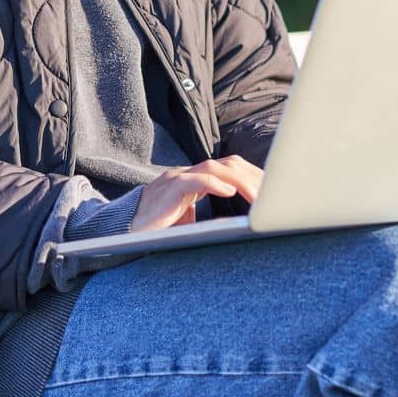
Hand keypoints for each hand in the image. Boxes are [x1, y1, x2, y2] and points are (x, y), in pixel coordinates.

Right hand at [130, 156, 263, 232]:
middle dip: (253, 176)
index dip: (252, 176)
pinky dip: (215, 184)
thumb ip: (208, 218)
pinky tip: (230, 191)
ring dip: (240, 180)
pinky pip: (195, 180)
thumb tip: (235, 226)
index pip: (230, 169)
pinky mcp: (169, 189)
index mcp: (195, 180)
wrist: (124, 232)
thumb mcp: (188, 221)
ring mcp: (178, 178)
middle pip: (228, 164)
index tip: (271, 190)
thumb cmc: (156, 229)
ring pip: (215, 168)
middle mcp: (188, 174)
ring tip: (258, 196)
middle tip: (273, 193)